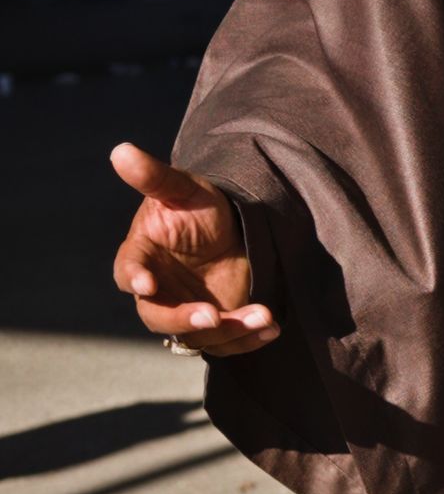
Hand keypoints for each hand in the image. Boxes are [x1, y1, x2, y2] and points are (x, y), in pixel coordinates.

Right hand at [110, 142, 278, 356]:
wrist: (234, 228)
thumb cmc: (198, 207)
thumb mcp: (182, 189)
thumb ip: (154, 177)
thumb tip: (121, 150)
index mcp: (141, 257)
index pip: (128, 271)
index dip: (134, 278)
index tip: (146, 283)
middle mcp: (159, 292)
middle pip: (159, 317)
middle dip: (185, 319)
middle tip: (213, 315)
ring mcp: (186, 312)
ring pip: (199, 335)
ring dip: (229, 331)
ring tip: (262, 317)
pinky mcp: (217, 325)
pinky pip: (229, 342)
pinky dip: (250, 338)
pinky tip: (271, 327)